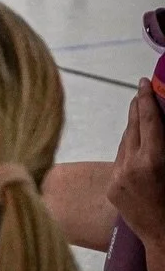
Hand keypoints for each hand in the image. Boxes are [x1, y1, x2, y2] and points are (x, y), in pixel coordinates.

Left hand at [107, 82, 164, 249]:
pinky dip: (129, 150)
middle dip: (138, 108)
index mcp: (153, 162)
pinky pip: (120, 160)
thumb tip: (160, 125)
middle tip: (142, 91)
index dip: (147, 99)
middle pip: (133, 128)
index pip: (149, 122)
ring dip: (134, 128)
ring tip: (141, 115)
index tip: (144, 82)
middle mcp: (130, 167)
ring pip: (125, 143)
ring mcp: (118, 178)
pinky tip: (136, 144)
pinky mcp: (111, 188)